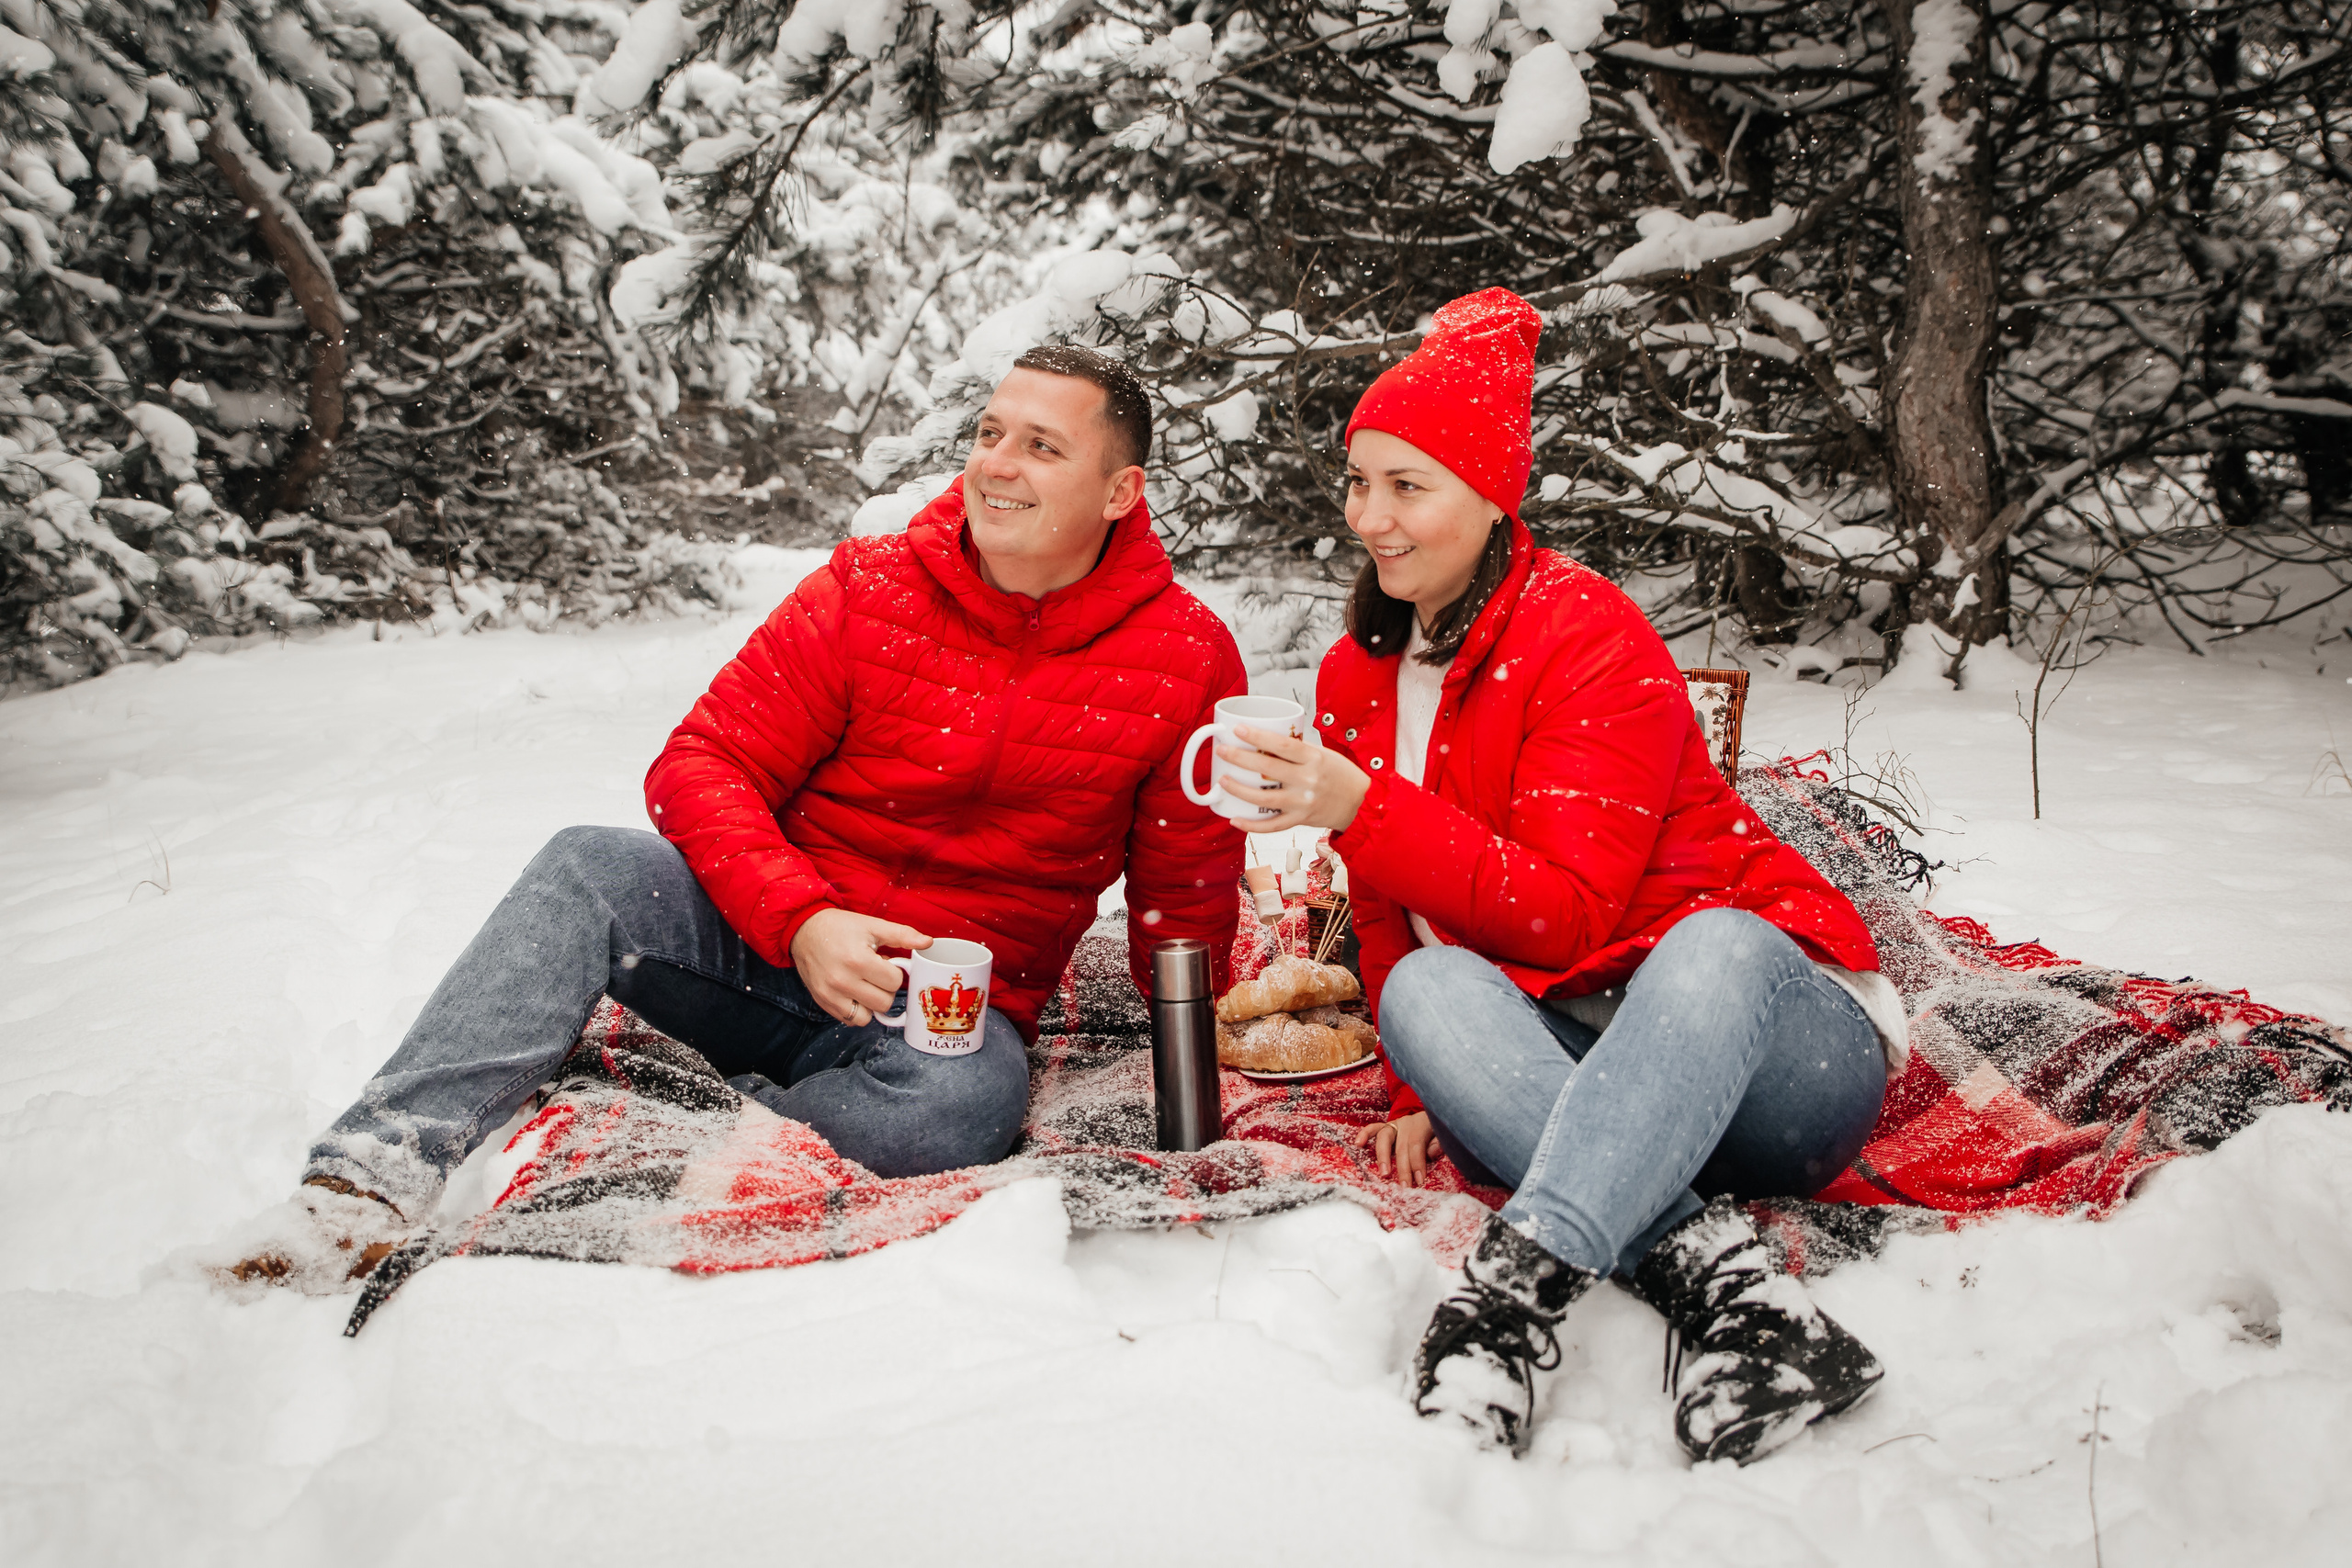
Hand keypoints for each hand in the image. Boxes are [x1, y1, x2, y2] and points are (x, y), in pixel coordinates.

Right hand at [789, 908, 931, 1026]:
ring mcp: (830, 995)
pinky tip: (854, 993)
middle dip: (886, 989)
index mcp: (857, 960)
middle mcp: (842, 981)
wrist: (803, 930)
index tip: (885, 963)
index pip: (894, 982)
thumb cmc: (839, 927)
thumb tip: (928, 943)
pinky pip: (850, 1020)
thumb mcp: (872, 925)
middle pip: (884, 1002)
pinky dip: (857, 1010)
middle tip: (876, 974)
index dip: (895, 972)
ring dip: (872, 1003)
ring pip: (868, 1017)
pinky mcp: (823, 1002)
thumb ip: (902, 935)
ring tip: (865, 985)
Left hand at [1218, 722, 1370, 835]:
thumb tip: (1264, 741)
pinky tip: (1234, 819)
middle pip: (1267, 767)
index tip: (1238, 729)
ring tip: (1223, 780)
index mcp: (1314, 758)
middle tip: (1222, 750)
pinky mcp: (1300, 819)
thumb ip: (1297, 751)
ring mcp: (1302, 802)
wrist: (1360, 803)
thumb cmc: (1340, 775)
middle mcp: (1308, 780)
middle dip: (1239, 757)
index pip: (1282, 744)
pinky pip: (1271, 825)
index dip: (1258, 736)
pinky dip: (1251, 825)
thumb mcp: (1323, 754)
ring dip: (1238, 789)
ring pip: (1263, 798)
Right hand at [1351, 1111, 1441, 1187]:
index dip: (1417, 1163)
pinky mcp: (1387, 1127)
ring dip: (1383, 1156)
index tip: (1419, 1181)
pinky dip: (1364, 1135)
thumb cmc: (1440, 1132)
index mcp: (1423, 1124)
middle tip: (1405, 1186)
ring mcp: (1396, 1124)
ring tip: (1384, 1173)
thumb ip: (1440, 1143)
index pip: (1417, 1144)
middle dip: (1403, 1168)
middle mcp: (1407, 1122)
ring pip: (1385, 1137)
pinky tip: (1358, 1144)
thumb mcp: (1445, 1135)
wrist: (1438, 1113)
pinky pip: (1373, 1128)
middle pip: (1401, 1146)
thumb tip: (1431, 1153)